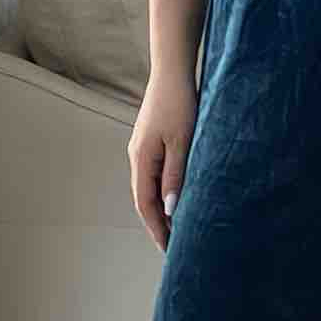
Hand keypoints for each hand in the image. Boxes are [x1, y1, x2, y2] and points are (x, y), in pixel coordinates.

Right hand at [129, 68, 196, 246]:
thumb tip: (170, 210)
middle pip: (144, 199)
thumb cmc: (179, 103)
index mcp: (141, 160)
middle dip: (157, 223)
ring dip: (161, 208)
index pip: (146, 205)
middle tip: (174, 245)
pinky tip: (176, 196)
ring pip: (149, 187)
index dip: (157, 229)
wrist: (173, 71)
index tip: (169, 249)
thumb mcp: (182, 142)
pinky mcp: (152, 141)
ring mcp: (143, 148)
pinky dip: (163, 191)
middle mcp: (137, 157)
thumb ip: (175, 177)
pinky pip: (154, 174)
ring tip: (177, 226)